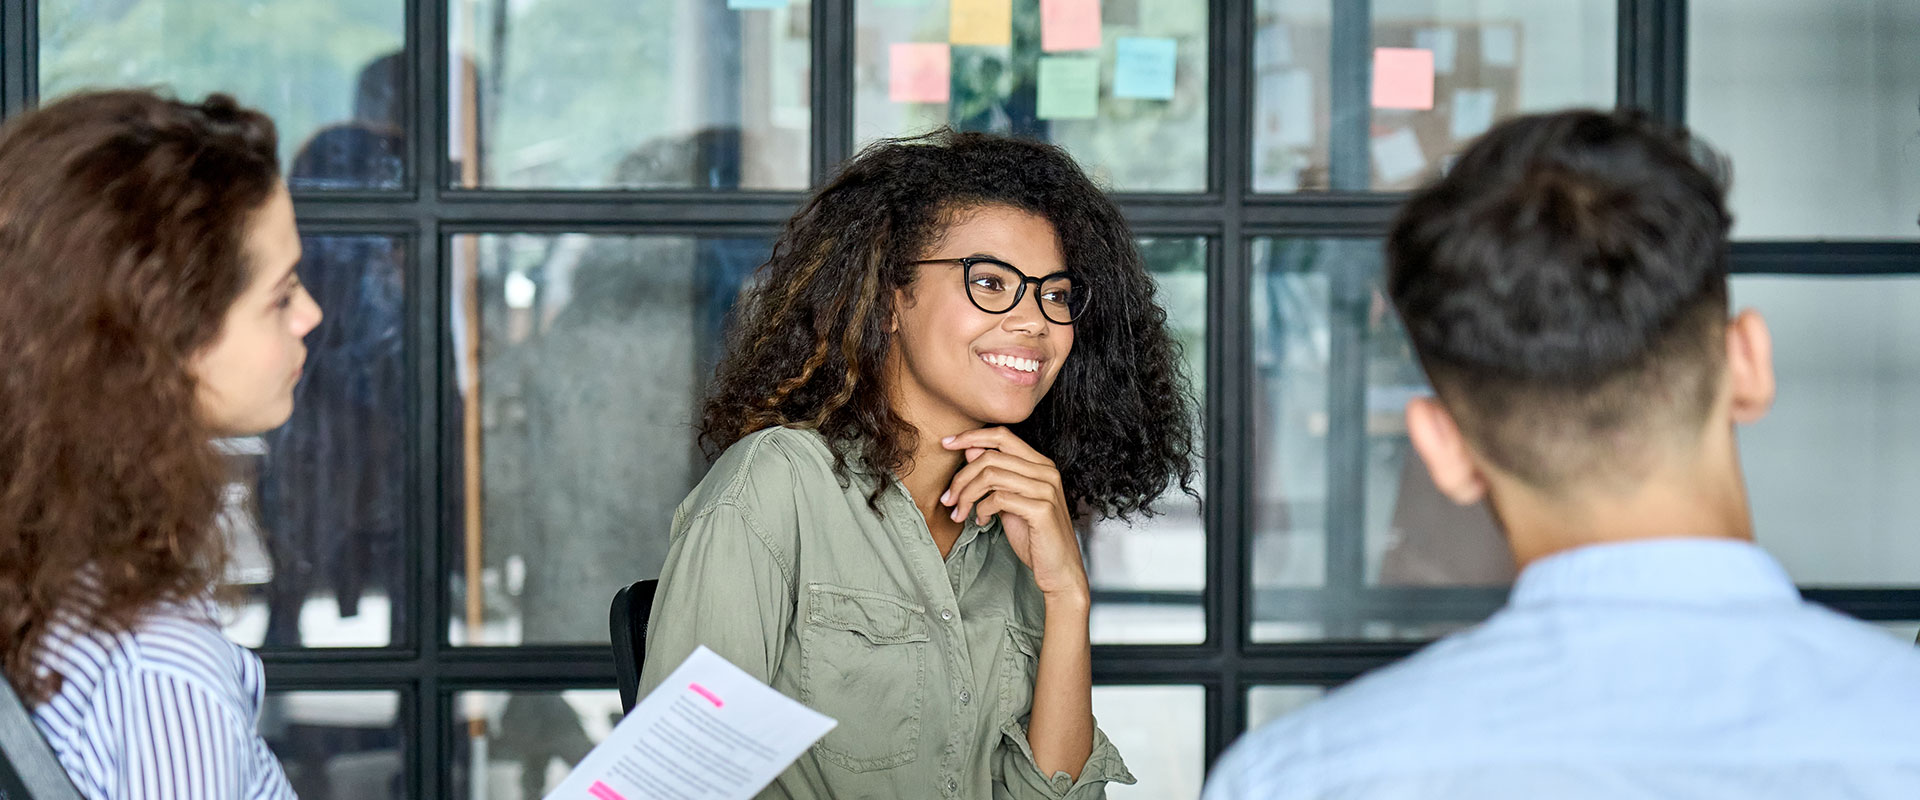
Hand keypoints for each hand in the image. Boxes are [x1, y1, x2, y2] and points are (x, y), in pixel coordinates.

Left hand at [940, 427, 1088, 600]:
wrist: (1059, 570)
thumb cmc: (1034, 536)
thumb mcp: (1009, 501)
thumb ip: (995, 476)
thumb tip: (971, 450)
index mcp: (1040, 464)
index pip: (1002, 436)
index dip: (971, 436)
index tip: (947, 443)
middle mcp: (1046, 471)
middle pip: (990, 456)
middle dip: (961, 477)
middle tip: (947, 499)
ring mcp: (1046, 489)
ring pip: (991, 476)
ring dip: (966, 496)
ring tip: (960, 514)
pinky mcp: (1042, 509)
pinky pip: (999, 498)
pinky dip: (982, 510)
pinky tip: (982, 522)